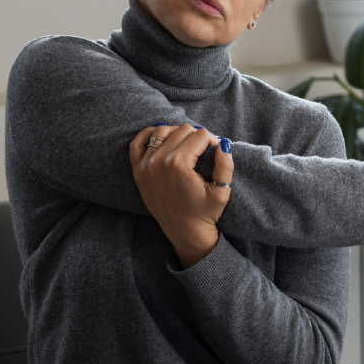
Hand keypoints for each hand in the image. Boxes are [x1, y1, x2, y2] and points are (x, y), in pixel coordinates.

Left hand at [130, 124, 233, 268]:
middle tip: (204, 150)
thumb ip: (225, 165)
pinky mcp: (138, 171)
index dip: (213, 141)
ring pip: (162, 131)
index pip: (200, 135)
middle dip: (197, 136)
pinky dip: (150, 135)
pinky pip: (137, 143)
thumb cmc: (205, 214)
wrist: (185, 233)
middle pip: (182, 130)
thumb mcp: (222, 192)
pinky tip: (163, 138)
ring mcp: (145, 166)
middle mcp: (159, 162)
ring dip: (177, 133)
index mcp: (179, 165)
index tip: (216, 151)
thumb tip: (223, 143)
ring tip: (187, 145)